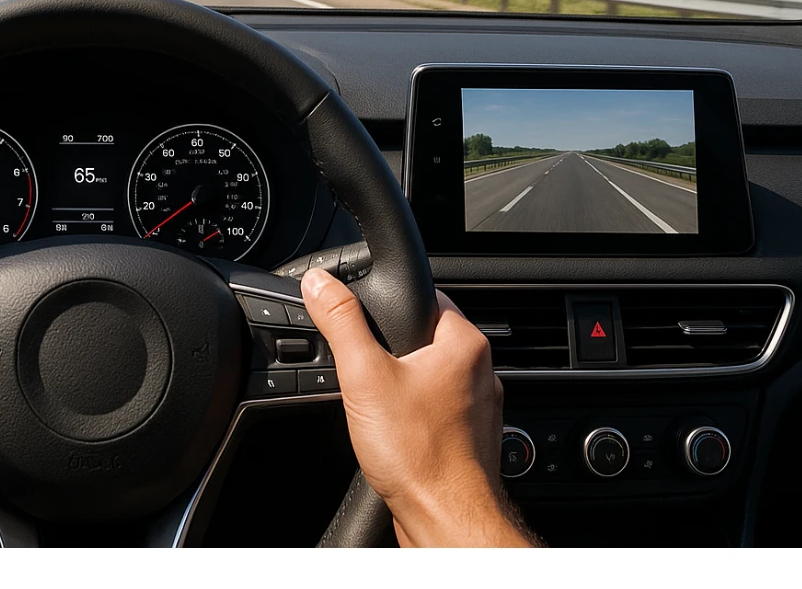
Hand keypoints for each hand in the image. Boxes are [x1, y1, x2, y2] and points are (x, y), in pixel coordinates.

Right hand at [301, 269, 534, 546]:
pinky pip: (435, 413)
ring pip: (429, 379)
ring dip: (401, 388)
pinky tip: (393, 435)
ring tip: (378, 408)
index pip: (427, 297)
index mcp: (465, 343)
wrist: (445, 518)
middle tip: (365, 373)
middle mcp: (481, 372)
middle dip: (390, 353)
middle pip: (424, 340)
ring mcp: (478, 408)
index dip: (389, 306)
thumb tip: (320, 284)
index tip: (364, 321)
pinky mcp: (469, 438)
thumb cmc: (420, 455)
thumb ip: (341, 322)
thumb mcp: (364, 376)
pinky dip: (412, 418)